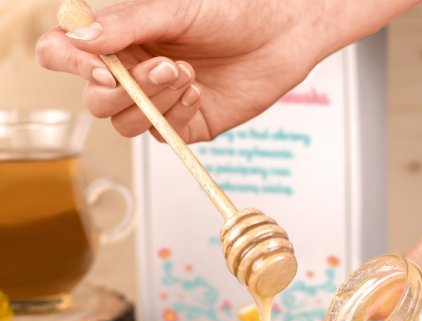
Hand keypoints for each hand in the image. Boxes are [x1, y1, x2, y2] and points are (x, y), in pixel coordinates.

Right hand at [36, 0, 417, 142]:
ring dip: (155, 102)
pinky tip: (199, 92)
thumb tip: (78, 37)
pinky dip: (176, 116)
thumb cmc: (233, 10)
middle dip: (128, 90)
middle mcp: (134, 70)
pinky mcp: (186, 124)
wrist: (282, 34)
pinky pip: (162, 134)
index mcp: (120, 36)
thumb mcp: (177, 8)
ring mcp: (159, 100)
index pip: (66, 54)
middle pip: (97, 100)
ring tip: (188, 74)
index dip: (72, 65)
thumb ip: (128, 24)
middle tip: (168, 66)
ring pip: (127, 123)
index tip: (104, 68)